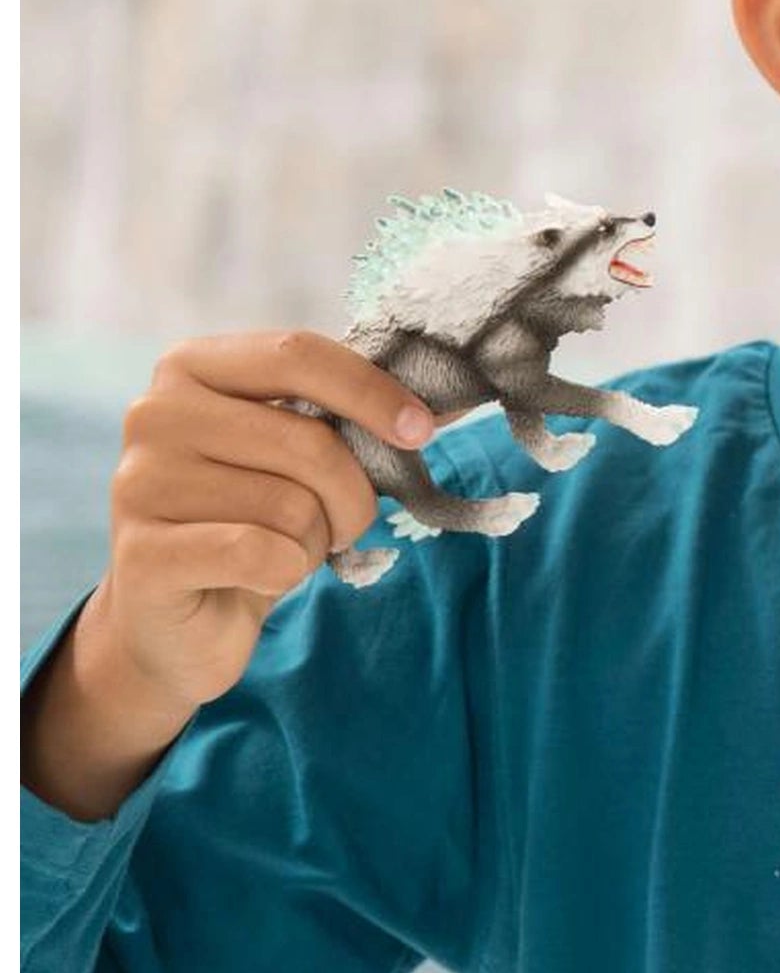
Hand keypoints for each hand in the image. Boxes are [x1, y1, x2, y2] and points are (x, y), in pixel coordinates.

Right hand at [88, 330, 438, 725]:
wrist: (182, 618)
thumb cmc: (254, 520)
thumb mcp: (301, 456)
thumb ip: (355, 418)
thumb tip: (446, 405)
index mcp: (192, 367)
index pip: (298, 354)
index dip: (372, 392)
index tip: (421, 431)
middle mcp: (154, 413)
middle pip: (309, 441)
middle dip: (352, 495)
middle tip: (341, 523)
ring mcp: (139, 482)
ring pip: (292, 505)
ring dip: (313, 541)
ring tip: (281, 548)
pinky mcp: (141, 556)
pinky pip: (262, 554)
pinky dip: (284, 572)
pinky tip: (256, 577)